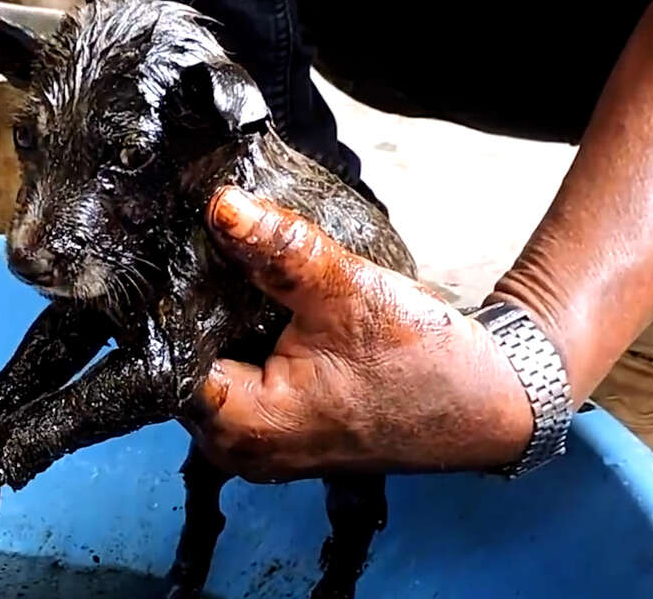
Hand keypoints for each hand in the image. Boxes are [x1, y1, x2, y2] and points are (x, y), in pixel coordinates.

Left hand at [182, 187, 535, 482]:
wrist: (489, 398)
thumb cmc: (424, 360)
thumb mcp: (347, 291)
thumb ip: (278, 249)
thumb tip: (220, 206)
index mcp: (243, 427)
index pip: (167, 360)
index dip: (164, 303)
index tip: (164, 253)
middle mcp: (238, 447)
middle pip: (182, 363)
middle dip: (188, 307)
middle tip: (191, 245)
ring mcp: (256, 442)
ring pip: (209, 367)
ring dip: (215, 319)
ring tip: (219, 261)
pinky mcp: (275, 427)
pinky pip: (234, 375)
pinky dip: (238, 337)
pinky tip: (247, 295)